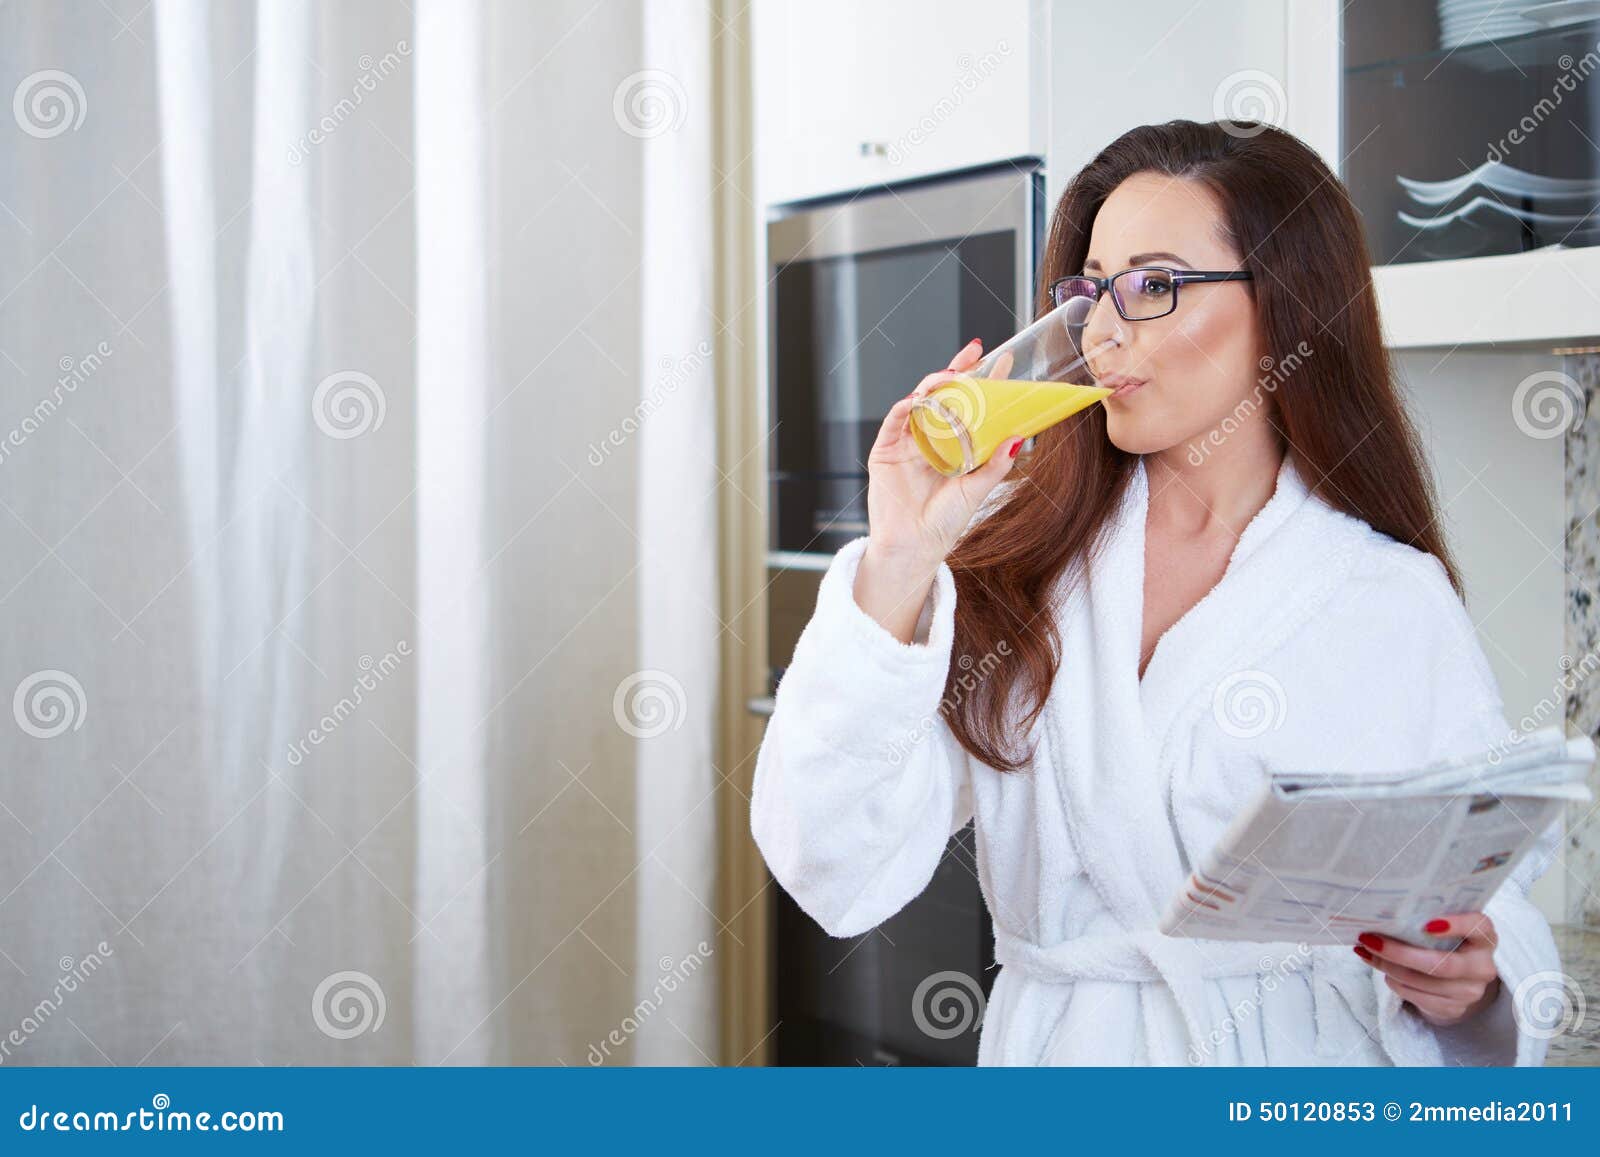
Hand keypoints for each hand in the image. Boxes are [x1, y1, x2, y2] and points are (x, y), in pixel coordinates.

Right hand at [863, 338, 1023, 568]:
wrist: (913, 547)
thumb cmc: (944, 523)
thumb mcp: (977, 490)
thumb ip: (996, 464)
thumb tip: (1019, 437)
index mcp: (953, 444)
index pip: (971, 404)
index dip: (985, 380)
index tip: (1003, 359)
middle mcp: (930, 438)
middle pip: (944, 394)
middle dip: (959, 369)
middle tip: (976, 351)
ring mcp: (906, 442)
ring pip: (919, 401)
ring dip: (934, 384)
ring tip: (951, 374)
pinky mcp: (885, 451)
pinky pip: (894, 421)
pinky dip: (904, 407)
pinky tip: (916, 400)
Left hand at [1353, 913, 1501, 1026]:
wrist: (1458, 981)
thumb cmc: (1444, 943)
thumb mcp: (1445, 928)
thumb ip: (1427, 918)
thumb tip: (1382, 912)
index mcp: (1484, 938)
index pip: (1478, 927)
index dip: (1456, 925)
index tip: (1426, 924)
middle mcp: (1482, 966)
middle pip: (1441, 963)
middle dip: (1399, 952)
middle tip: (1369, 939)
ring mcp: (1470, 992)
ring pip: (1423, 981)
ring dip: (1388, 967)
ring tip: (1367, 951)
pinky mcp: (1454, 1009)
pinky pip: (1417, 997)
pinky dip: (1394, 982)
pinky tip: (1382, 970)